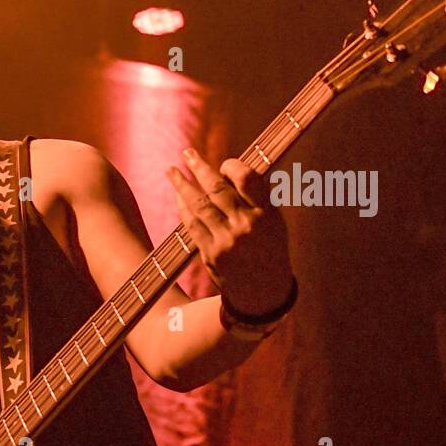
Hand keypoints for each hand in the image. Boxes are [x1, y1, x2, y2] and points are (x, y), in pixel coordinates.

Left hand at [167, 149, 293, 315]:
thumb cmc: (270, 251)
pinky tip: (178, 196)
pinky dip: (183, 208)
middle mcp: (246, 226)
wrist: (263, 293)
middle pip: (217, 189)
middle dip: (199, 167)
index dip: (231, 166)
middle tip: (186, 152)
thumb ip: (256, 199)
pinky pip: (192, 225)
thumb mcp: (275, 223)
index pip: (247, 178)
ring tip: (171, 171)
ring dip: (182, 185)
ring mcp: (227, 240)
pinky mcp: (211, 253)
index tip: (223, 164)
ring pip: (199, 205)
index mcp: (267, 215)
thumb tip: (230, 171)